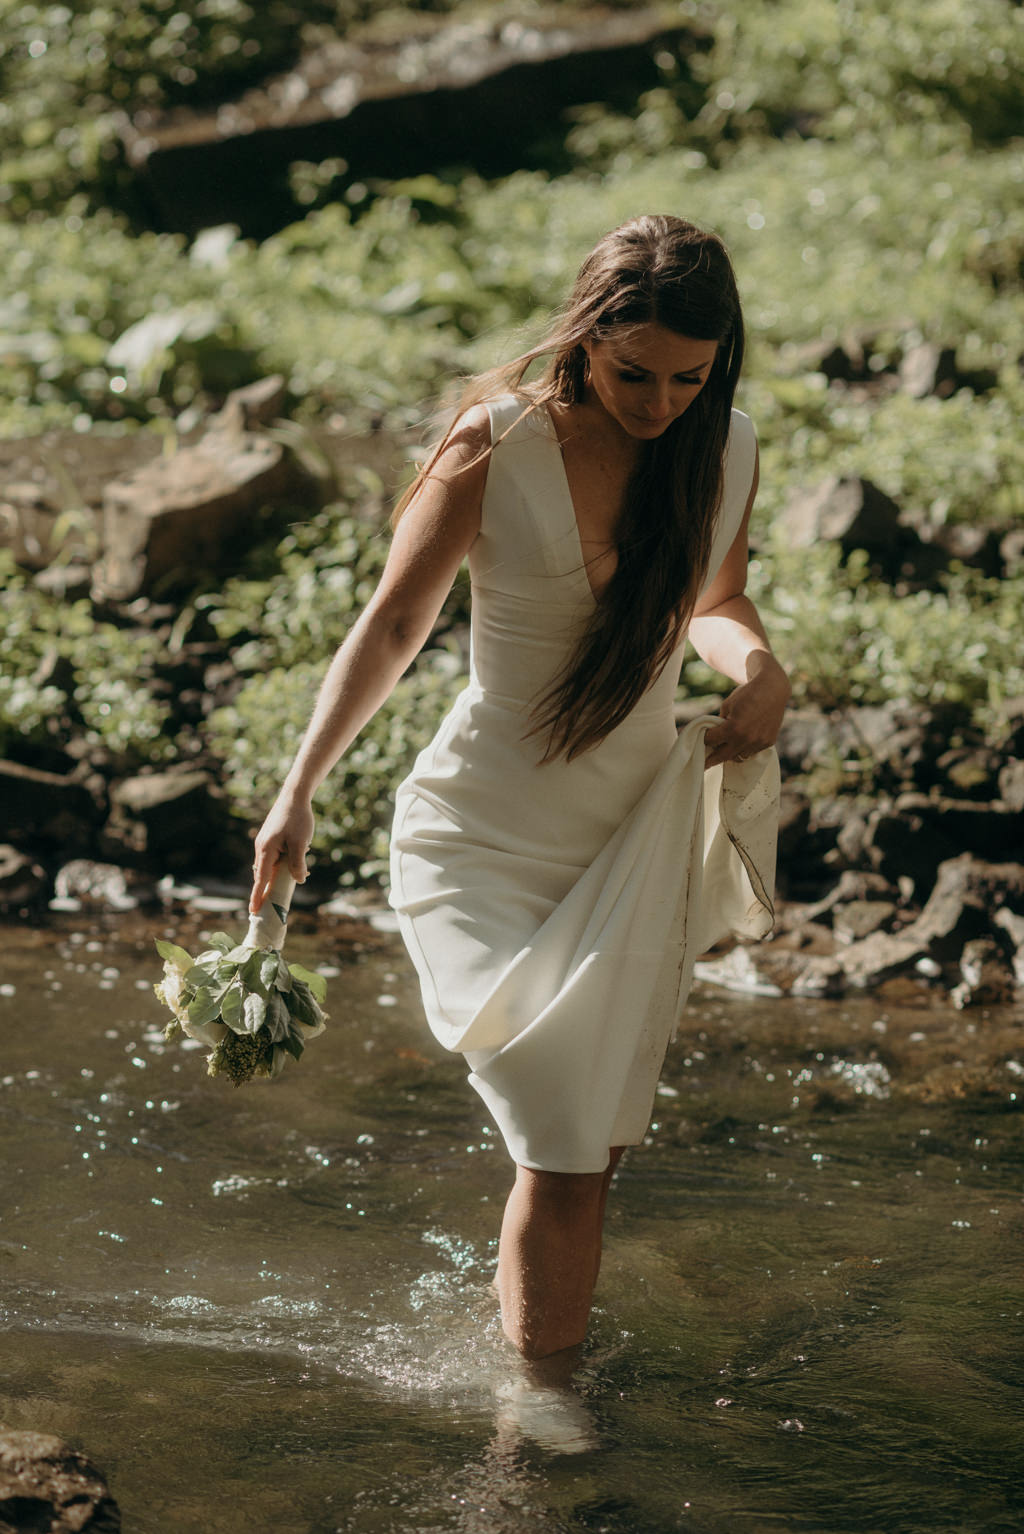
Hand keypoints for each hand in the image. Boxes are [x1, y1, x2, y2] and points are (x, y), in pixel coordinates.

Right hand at [250, 792, 314, 912]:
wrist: (295, 796)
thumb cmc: (297, 818)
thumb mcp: (300, 844)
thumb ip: (298, 864)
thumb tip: (299, 881)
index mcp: (266, 850)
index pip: (261, 879)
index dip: (258, 896)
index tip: (253, 911)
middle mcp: (262, 848)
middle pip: (263, 875)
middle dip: (268, 890)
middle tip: (273, 906)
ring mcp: (265, 842)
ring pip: (270, 866)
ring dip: (278, 875)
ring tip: (293, 880)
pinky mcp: (271, 838)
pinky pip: (273, 857)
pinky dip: (281, 864)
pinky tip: (296, 861)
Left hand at [703, 656, 788, 769]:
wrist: (772, 690)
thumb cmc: (747, 694)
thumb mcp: (727, 705)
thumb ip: (720, 722)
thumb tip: (715, 736)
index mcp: (733, 728)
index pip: (712, 741)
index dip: (705, 740)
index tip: (702, 742)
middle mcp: (746, 738)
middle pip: (723, 756)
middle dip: (712, 760)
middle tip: (704, 765)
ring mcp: (758, 742)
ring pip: (739, 757)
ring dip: (731, 754)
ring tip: (725, 751)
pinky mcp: (768, 742)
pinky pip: (752, 752)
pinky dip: (745, 749)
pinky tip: (742, 742)